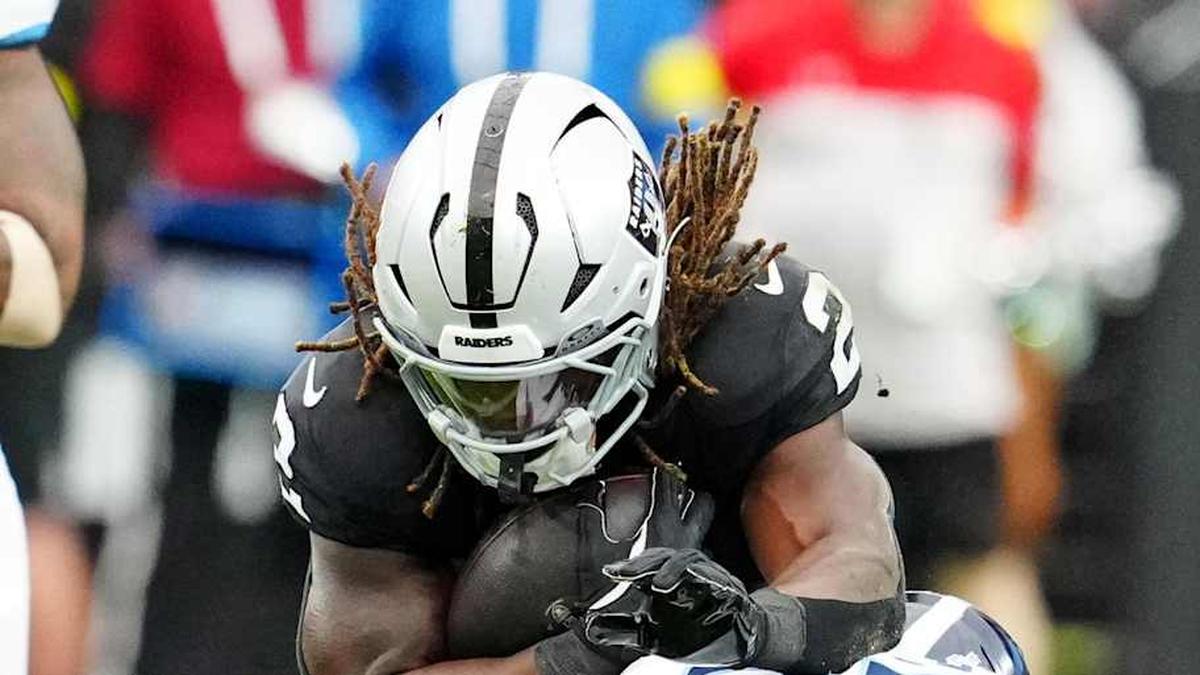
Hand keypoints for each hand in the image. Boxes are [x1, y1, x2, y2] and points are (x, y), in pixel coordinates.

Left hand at [573, 548, 768, 664]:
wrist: (737, 643)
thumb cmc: (694, 632)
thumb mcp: (652, 636)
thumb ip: (622, 629)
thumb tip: (590, 626)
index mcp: (667, 580)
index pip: (646, 565)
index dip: (629, 567)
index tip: (609, 572)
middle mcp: (688, 575)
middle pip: (667, 557)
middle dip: (646, 563)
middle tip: (627, 574)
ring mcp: (711, 582)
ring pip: (694, 563)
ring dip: (676, 570)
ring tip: (659, 584)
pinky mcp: (735, 596)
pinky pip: (725, 585)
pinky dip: (714, 585)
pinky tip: (702, 589)